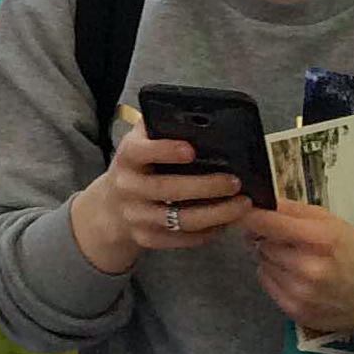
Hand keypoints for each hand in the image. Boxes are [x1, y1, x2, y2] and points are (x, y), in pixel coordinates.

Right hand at [67, 124, 251, 273]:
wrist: (110, 209)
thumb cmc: (136, 169)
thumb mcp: (137, 145)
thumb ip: (156, 129)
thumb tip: (191, 113)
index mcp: (126, 158)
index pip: (140, 152)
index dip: (165, 150)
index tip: (192, 149)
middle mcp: (128, 188)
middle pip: (169, 190)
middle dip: (206, 186)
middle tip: (236, 181)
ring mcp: (137, 217)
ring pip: (182, 220)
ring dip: (217, 214)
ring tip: (243, 204)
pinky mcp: (148, 240)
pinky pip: (184, 239)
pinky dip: (210, 232)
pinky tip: (227, 222)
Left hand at [240, 202, 353, 335]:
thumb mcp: (330, 221)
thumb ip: (292, 209)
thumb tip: (259, 202)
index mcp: (319, 239)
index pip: (266, 223)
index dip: (251, 215)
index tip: (246, 212)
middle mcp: (309, 268)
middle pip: (261, 244)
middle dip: (268, 239)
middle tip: (287, 241)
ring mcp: (302, 293)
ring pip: (262, 263)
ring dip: (272, 258)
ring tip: (296, 260)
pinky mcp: (297, 311)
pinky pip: (266, 283)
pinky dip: (274, 277)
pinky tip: (295, 276)